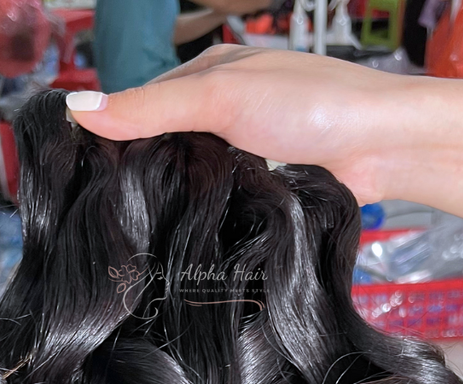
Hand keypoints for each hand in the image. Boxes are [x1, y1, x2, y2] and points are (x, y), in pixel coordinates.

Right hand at [66, 45, 423, 203]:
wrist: (385, 145)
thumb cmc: (309, 106)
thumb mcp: (219, 98)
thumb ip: (152, 108)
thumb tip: (78, 109)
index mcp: (208, 75)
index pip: (142, 104)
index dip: (112, 134)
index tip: (83, 174)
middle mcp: (225, 109)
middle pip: (167, 141)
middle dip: (142, 170)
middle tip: (109, 211)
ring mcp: (248, 147)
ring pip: (194, 173)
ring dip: (174, 194)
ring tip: (140, 227)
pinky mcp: (267, 183)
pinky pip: (222, 196)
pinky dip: (205, 208)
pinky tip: (190, 229)